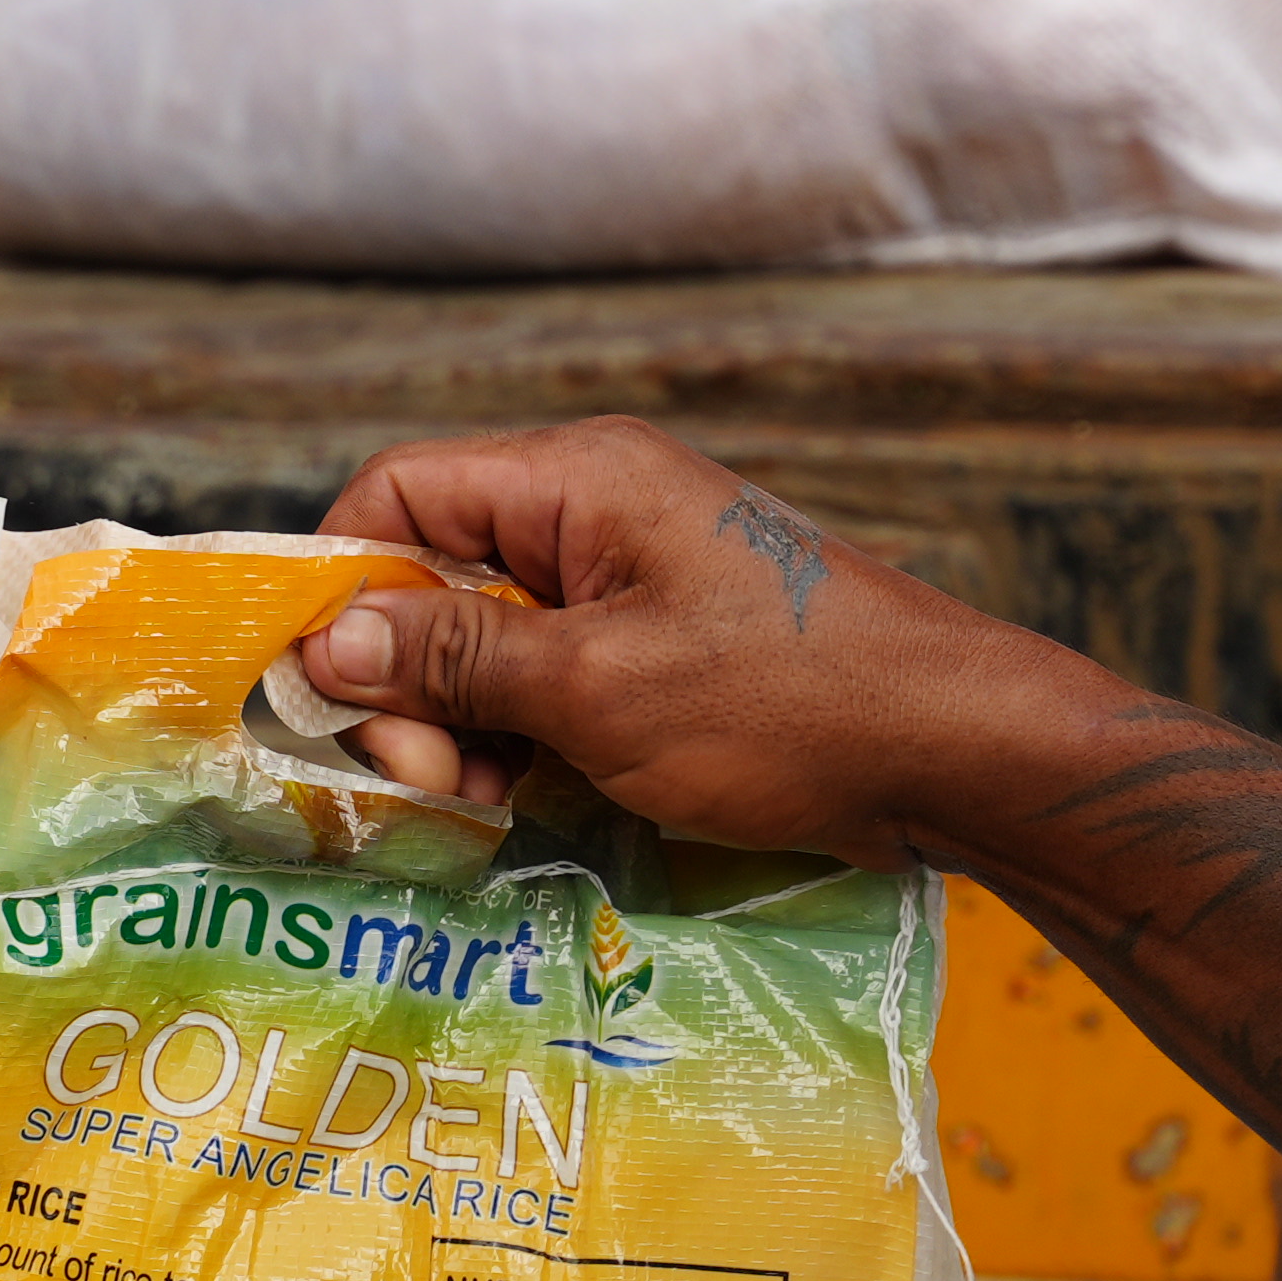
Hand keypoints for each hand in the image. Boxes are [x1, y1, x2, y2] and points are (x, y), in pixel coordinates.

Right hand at [297, 420, 1044, 856]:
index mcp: (577, 479)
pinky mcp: (661, 644)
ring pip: (487, 638)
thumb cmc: (787, 705)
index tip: (330, 696)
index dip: (342, 587)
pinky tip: (527, 801)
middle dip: (409, 679)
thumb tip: (325, 645)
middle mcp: (595, 509)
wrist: (956, 749)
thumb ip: (455, 659)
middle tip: (431, 777)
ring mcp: (632, 579)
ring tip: (484, 801)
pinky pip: (550, 675)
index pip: (398, 493)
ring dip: (463, 723)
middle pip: (434, 573)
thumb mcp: (598, 689)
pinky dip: (522, 736)